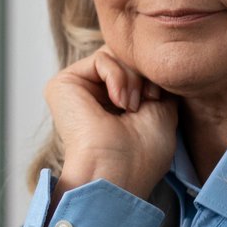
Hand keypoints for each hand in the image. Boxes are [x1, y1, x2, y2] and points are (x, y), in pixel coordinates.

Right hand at [45, 48, 175, 201]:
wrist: (119, 171)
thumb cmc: (143, 153)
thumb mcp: (163, 110)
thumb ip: (155, 83)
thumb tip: (151, 60)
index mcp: (111, 105)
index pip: (135, 68)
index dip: (153, 77)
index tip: (158, 100)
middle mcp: (92, 96)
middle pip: (125, 57)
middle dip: (143, 75)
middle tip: (147, 101)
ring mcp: (77, 90)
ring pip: (115, 55)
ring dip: (133, 78)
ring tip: (131, 106)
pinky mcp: (63, 84)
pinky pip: (101, 58)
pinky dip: (118, 77)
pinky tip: (119, 103)